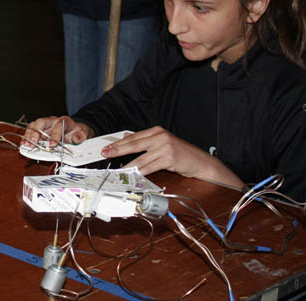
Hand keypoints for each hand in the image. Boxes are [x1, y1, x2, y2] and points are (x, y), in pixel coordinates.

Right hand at [21, 116, 92, 147]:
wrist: (73, 129)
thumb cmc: (75, 132)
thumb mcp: (82, 134)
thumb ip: (80, 136)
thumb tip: (76, 138)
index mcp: (64, 121)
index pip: (58, 126)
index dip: (55, 135)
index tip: (52, 145)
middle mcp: (52, 121)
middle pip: (41, 122)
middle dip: (36, 132)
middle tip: (33, 143)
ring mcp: (44, 125)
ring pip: (34, 125)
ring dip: (28, 135)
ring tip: (26, 144)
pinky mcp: (39, 130)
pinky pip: (30, 131)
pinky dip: (26, 137)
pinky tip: (23, 144)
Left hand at [102, 126, 242, 186]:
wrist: (200, 162)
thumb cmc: (180, 154)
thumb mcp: (162, 144)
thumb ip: (146, 143)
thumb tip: (127, 142)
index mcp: (156, 131)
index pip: (133, 137)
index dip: (119, 143)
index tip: (107, 148)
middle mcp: (160, 136)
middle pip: (133, 144)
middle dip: (117, 150)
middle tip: (105, 154)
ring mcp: (165, 147)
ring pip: (140, 158)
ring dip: (127, 165)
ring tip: (117, 170)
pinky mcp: (169, 158)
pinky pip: (150, 167)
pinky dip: (140, 173)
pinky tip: (133, 175)